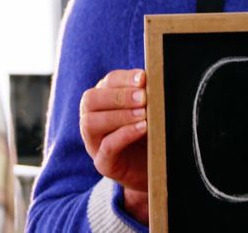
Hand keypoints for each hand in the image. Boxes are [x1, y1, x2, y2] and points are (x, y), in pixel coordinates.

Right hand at [79, 69, 148, 222]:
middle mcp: (91, 119)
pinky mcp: (103, 163)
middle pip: (91, 100)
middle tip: (143, 97)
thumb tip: (155, 79)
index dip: (124, 78)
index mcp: (103, 100)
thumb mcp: (150, 112)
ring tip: (144, 114)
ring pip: (90, 123)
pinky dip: (123, 135)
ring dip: (119, 115)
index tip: (143, 78)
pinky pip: (106, 148)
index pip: (107, 82)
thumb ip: (147, 97)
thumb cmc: (152, 135)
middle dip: (119, 96)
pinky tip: (142, 128)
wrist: (157, 170)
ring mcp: (94, 142)